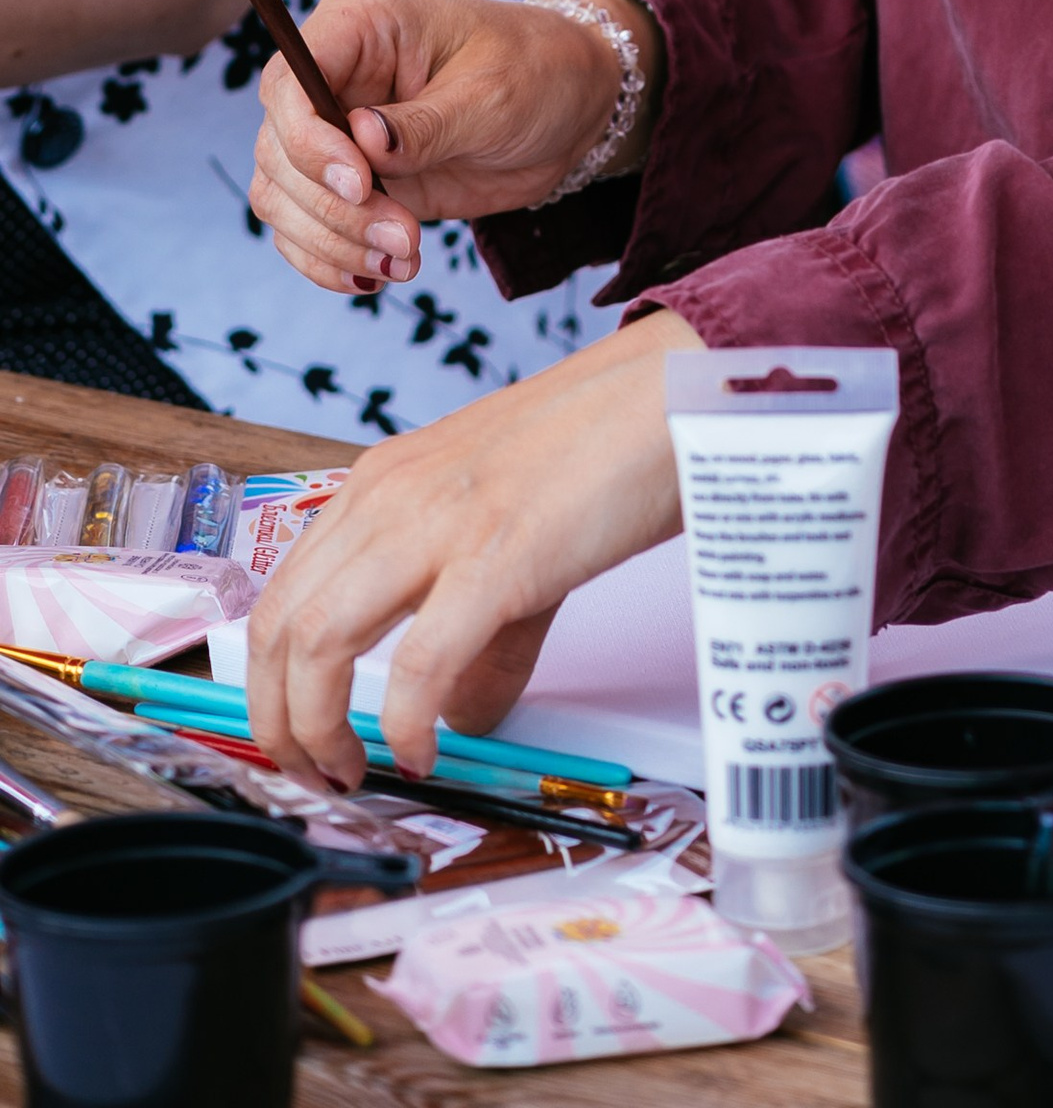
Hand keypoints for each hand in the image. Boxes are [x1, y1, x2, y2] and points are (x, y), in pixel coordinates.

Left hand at [247, 312, 695, 786]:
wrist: (670, 391)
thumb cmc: (600, 448)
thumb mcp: (506, 533)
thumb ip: (472, 633)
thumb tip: (454, 718)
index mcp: (381, 484)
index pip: (279, 597)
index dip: (269, 685)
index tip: (296, 739)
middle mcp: (388, 497)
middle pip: (277, 629)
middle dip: (277, 724)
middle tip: (315, 775)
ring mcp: (437, 523)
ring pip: (317, 644)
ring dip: (317, 731)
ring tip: (354, 773)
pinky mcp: (495, 557)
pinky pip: (417, 666)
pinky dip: (406, 727)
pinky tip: (425, 753)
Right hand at [251, 0, 654, 290]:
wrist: (572, 108)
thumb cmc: (538, 70)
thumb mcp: (492, 94)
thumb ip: (426, 123)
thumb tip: (362, 139)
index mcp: (358, 26)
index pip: (289, 83)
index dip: (307, 141)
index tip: (361, 184)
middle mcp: (333, 77)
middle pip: (278, 151)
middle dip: (333, 209)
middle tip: (404, 237)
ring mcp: (335, 134)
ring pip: (282, 197)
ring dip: (333, 243)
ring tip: (404, 261)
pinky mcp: (351, 184)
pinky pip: (305, 230)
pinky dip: (332, 261)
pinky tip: (384, 274)